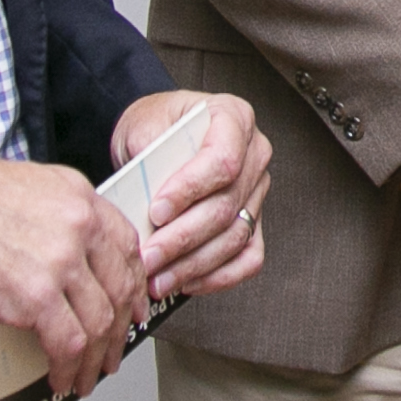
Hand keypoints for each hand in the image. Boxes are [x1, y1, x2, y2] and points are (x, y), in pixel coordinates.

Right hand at [0, 148, 145, 400]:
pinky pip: (69, 343)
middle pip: (119, 288)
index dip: (135, 284)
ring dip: (96, 358)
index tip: (134, 307)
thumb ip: (58, 216)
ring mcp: (61, 261)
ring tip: (87, 375)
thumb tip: (70, 255)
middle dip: (120, 330)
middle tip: (115, 351)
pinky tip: (60, 377)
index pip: (127, 246)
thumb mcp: (27, 188)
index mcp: (79, 197)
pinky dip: (69, 367)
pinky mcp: (36, 295)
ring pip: (99, 322)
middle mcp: (79, 226)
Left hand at [115, 89, 271, 296]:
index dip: (190, 190)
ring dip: (193, 265)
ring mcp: (257, 191)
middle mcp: (254, 155)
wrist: (157, 137)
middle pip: (226, 206)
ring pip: (235, 237)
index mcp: (234, 118)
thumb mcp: (144, 124)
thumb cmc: (155, 127)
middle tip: (147, 257)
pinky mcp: (253, 221)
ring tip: (158, 278)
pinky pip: (248, 257)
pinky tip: (187, 282)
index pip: (223, 161)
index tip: (155, 211)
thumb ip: (147, 153)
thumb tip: (144, 197)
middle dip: (182, 239)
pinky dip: (219, 276)